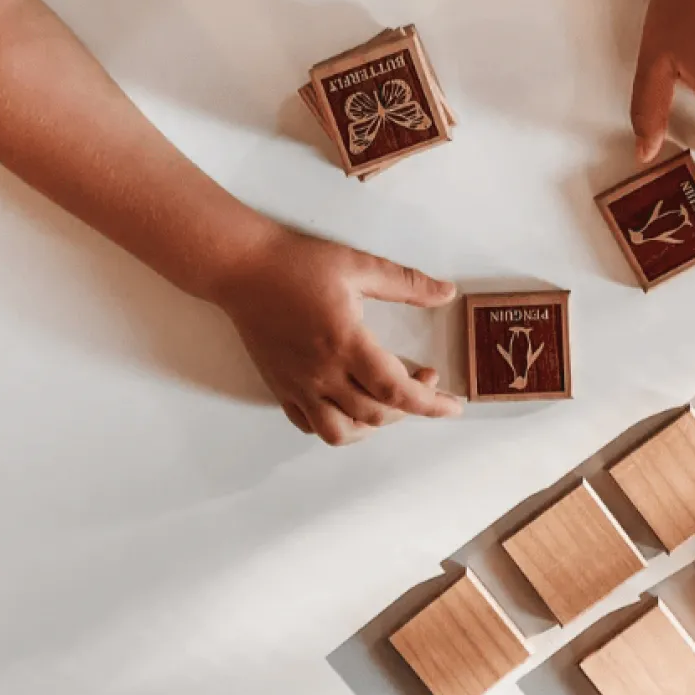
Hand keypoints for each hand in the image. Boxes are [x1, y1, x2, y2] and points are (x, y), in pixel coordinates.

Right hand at [211, 225, 461, 445]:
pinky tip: (349, 403)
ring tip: (388, 402)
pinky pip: (310, 424)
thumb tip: (446, 293)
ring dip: (374, 425)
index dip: (431, 404)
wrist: (241, 268)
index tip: (453, 405)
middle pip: (376, 415)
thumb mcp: (358, 265)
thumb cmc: (297, 263)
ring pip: (341, 431)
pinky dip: (337, 424)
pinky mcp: (280, 386)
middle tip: (425, 379)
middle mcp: (322, 372)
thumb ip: (407, 283)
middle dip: (411, 406)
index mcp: (345, 342)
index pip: (397, 391)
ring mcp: (298, 384)